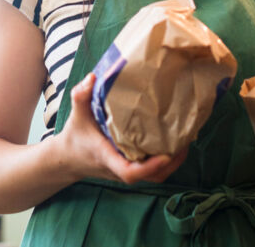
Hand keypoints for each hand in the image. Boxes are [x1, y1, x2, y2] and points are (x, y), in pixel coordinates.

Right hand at [55, 73, 188, 184]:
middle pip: (152, 177)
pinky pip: (154, 172)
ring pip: (156, 177)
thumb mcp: (76, 115)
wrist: (68, 159)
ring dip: (173, 163)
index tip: (166, 155)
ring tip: (186, 140)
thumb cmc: (75, 136)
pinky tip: (175, 143)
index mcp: (108, 157)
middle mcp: (120, 169)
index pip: (130, 172)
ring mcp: (127, 172)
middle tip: (186, 139)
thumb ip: (81, 96)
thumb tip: (93, 77)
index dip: (150, 167)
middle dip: (172, 163)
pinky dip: (167, 162)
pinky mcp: (131, 169)